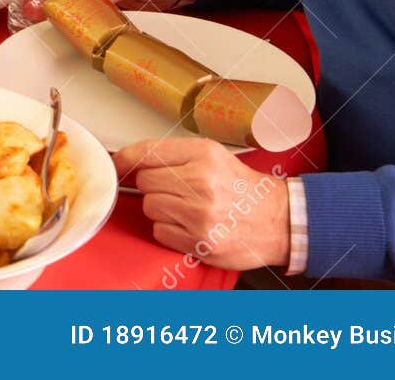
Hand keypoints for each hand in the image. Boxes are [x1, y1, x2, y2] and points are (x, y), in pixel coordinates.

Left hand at [114, 139, 290, 270]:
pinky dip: (169, 230)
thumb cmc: (242, 187)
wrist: (278, 219)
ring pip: (150, 207)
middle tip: (177, 190)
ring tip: (187, 208)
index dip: (125, 159)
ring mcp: (200, 214)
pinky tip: (189, 225)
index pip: (146, 153)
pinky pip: (160, 231)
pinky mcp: (200, 241)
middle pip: (145, 182)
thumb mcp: (212, 155)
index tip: (116, 165)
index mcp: (203, 154)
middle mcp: (201, 182)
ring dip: (162, 209)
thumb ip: (172, 154)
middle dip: (154, 186)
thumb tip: (129, 158)